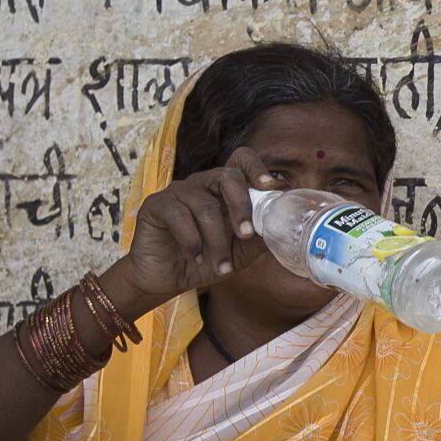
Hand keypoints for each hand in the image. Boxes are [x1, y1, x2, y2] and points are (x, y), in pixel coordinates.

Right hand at [119, 146, 265, 307]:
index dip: (256, 168)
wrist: (165, 279)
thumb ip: (258, 240)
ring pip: (205, 206)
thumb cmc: (204, 261)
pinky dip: (192, 242)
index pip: (241, 161)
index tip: (270, 187)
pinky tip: (196, 258)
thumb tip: (283, 230)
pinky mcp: (156, 205)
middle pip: (227, 175)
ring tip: (221, 266)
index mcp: (223, 190)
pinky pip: (179, 217)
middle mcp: (202, 184)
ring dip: (217, 241)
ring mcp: (178, 192)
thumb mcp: (238, 255)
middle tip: (246, 234)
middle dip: (241, 206)